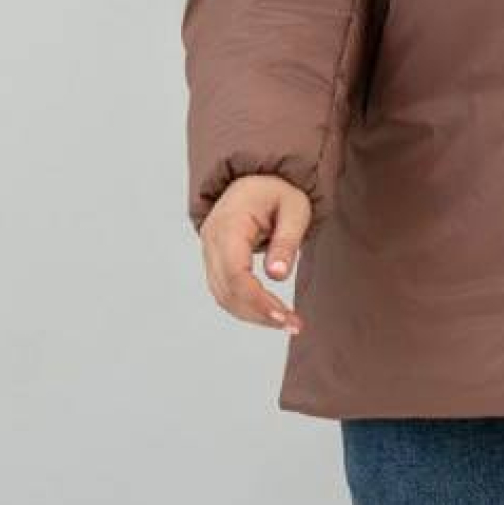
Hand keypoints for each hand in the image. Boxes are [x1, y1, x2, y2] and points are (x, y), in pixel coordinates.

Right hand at [199, 174, 310, 333]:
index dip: (258, 301)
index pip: (236, 273)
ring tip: (287, 322)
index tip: (284, 317)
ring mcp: (209, 251)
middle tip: (294, 325)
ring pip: (223, 296)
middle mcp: (211, 240)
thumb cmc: (279, 191)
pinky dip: (246, 307)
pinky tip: (270, 313)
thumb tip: (278, 274)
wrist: (257, 179)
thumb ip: (287, 240)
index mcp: (229, 224)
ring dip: (253, 315)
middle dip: (259, 313)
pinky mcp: (215, 261)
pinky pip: (224, 291)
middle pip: (227, 290)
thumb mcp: (295, 208)